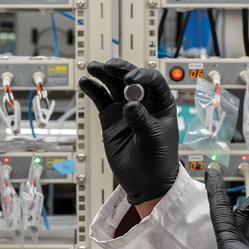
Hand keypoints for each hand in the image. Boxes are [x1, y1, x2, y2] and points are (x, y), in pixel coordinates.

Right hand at [78, 58, 178, 204]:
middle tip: (109, 66)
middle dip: (120, 69)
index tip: (130, 80)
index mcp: (161, 104)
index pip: (153, 81)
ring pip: (113, 85)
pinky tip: (86, 82)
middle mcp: (143, 102)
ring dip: (103, 75)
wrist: (146, 182)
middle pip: (130, 78)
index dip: (141, 76)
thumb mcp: (154, 139)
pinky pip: (101, 99)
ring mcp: (125, 108)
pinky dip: (93, 90)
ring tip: (94, 68)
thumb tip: (129, 104)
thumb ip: (142, 120)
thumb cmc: (159, 160)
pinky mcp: (110, 117)